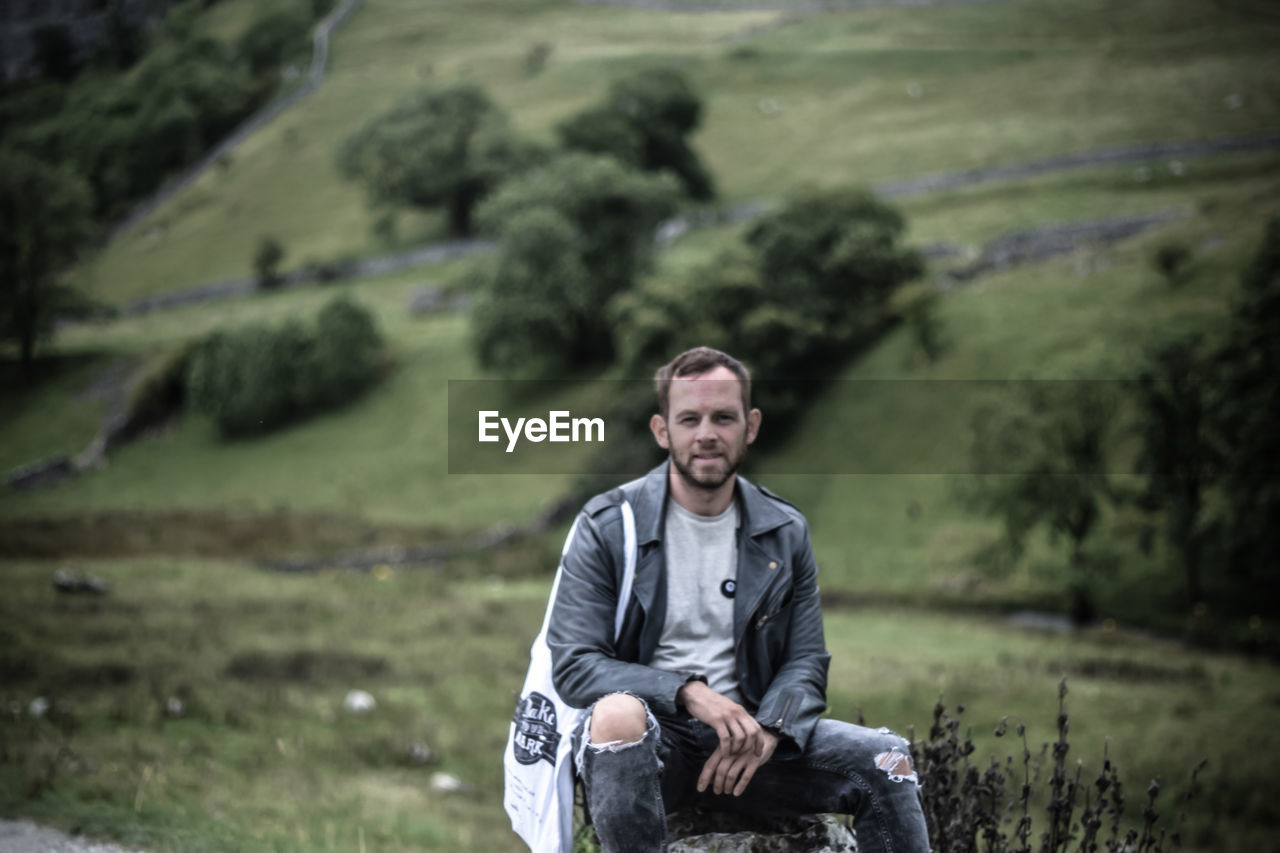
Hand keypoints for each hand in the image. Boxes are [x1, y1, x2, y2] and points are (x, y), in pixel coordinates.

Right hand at [677, 681, 778, 795]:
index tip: (757, 753)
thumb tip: (744, 730)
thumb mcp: (729, 708)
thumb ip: (737, 717)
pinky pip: (725, 738)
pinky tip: (723, 754)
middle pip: (752, 733)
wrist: (697, 693)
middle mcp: (737, 713)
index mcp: (741, 711)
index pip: (757, 728)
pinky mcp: (716, 720)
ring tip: (731, 754)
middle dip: (750, 747)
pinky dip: (726, 749)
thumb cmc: (712, 703)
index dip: (760, 742)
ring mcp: (727, 716)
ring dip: (737, 749)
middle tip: (743, 756)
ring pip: (740, 737)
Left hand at [698, 728, 777, 795]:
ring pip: (731, 775)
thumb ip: (719, 762)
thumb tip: (707, 781)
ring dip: (727, 786)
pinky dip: (740, 786)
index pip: (710, 764)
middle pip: (720, 770)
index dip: (704, 777)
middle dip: (716, 784)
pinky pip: (746, 776)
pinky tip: (736, 793)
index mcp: (724, 747)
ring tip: (726, 791)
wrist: (765, 733)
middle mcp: (732, 751)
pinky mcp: (755, 761)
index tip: (700, 789)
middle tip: (716, 791)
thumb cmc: (744, 745)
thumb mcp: (730, 750)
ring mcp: (743, 756)